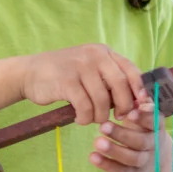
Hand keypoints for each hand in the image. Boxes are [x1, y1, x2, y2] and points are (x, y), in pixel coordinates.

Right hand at [20, 44, 146, 124]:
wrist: (29, 73)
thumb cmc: (64, 75)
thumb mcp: (89, 70)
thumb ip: (109, 80)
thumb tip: (136, 102)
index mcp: (103, 52)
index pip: (131, 70)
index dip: (140, 90)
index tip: (143, 106)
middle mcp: (94, 55)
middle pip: (120, 85)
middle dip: (123, 106)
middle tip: (117, 117)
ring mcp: (80, 67)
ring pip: (102, 100)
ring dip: (100, 116)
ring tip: (92, 119)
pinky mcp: (67, 81)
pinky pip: (85, 106)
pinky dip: (85, 118)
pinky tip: (79, 119)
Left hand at [90, 101, 163, 171]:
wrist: (158, 159)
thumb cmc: (145, 129)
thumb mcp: (146, 115)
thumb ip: (143, 103)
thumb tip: (141, 90)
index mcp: (157, 127)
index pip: (154, 122)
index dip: (144, 118)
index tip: (130, 113)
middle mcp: (154, 145)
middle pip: (141, 141)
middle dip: (122, 134)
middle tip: (103, 126)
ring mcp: (145, 161)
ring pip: (132, 158)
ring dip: (114, 150)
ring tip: (97, 142)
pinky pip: (122, 171)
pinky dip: (107, 165)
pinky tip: (93, 157)